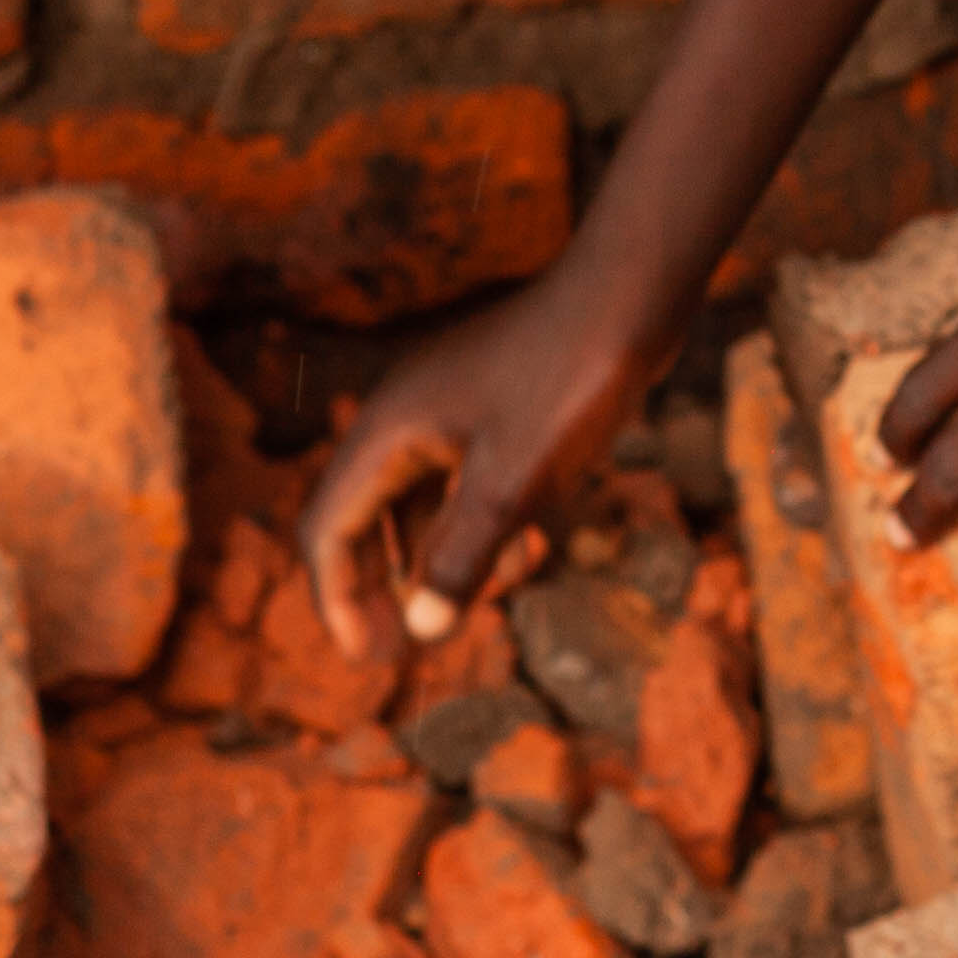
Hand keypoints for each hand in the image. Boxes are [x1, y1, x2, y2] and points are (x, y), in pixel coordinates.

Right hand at [295, 269, 653, 660]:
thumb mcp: (515, 483)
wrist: (630, 294)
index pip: (328, 530)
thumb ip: (462, 557)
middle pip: (361, 520)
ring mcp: (444, 410)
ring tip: (468, 608)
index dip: (340, 601)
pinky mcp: (486, 408)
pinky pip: (456, 481)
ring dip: (431, 560)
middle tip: (407, 651)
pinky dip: (470, 525)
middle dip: (379, 589)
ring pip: (413, 503)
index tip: (372, 662)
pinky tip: (516, 555)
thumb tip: (421, 631)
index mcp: (387, 433)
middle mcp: (401, 418)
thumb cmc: (570, 380)